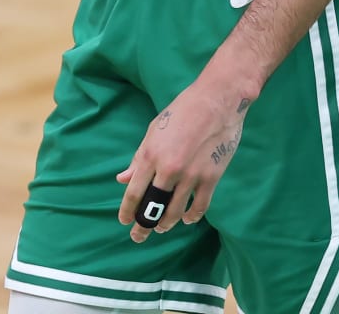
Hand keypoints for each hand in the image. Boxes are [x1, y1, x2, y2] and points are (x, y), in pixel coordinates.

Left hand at [115, 75, 253, 242]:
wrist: (215, 103)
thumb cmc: (180, 112)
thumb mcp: (153, 132)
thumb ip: (138, 159)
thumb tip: (122, 179)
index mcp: (150, 156)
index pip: (134, 192)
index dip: (128, 210)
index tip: (124, 222)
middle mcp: (169, 169)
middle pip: (153, 206)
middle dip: (144, 224)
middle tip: (139, 236)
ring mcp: (191, 175)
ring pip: (176, 210)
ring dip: (167, 223)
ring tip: (161, 228)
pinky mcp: (212, 178)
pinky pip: (200, 205)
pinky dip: (192, 216)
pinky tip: (187, 220)